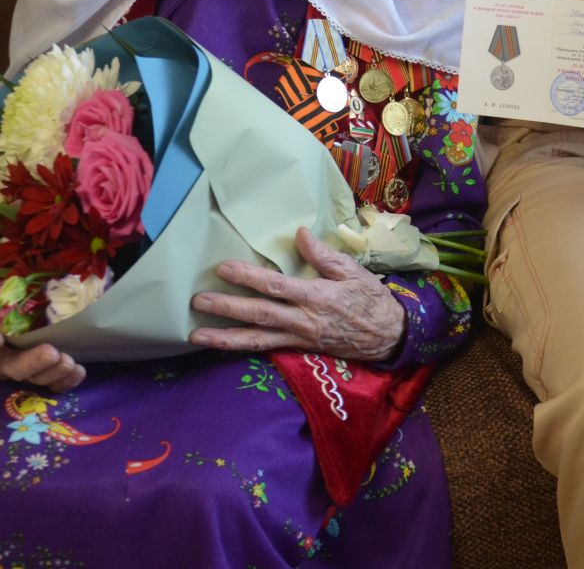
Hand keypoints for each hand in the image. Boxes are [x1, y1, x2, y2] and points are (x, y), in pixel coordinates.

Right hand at [0, 273, 86, 391]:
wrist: (17, 316)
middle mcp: (2, 359)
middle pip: (13, 367)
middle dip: (31, 362)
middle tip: (50, 352)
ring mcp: (25, 368)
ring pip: (36, 377)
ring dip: (52, 371)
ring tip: (68, 361)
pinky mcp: (45, 373)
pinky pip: (55, 383)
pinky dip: (66, 380)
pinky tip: (78, 371)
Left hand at [190, 226, 406, 362]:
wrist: (388, 336)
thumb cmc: (370, 299)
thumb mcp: (353, 271)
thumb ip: (324, 255)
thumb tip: (299, 234)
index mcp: (317, 297)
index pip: (276, 286)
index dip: (248, 277)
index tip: (224, 268)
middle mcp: (304, 321)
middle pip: (260, 314)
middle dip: (227, 308)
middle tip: (198, 301)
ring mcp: (299, 338)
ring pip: (257, 339)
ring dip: (225, 337)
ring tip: (196, 335)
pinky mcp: (299, 348)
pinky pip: (266, 349)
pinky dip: (242, 348)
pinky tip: (221, 346)